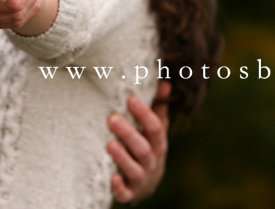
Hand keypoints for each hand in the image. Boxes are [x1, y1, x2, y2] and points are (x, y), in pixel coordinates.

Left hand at [106, 80, 170, 203]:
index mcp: (158, 144)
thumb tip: (165, 82)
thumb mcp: (155, 131)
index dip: (144, 113)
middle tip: (112, 119)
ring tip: (109, 144)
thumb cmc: (148, 148)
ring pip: (134, 169)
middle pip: (143, 148)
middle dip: (129, 134)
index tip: (130, 98)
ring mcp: (141, 178)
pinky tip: (112, 178)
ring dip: (122, 157)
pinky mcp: (129, 192)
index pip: (155, 128)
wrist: (146, 184)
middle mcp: (152, 161)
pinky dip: (119, 186)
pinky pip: (125, 192)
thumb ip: (157, 108)